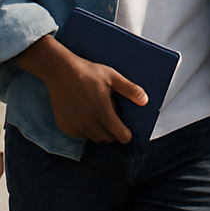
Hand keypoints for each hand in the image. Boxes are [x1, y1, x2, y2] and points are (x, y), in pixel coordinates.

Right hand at [16, 36, 146, 143]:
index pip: (117, 133)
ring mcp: (75, 126)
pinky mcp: (64, 126)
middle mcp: (88, 122)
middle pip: (106, 138)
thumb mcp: (114, 78)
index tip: (128, 135)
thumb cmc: (89, 73)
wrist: (62, 72)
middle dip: (113, 134)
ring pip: (93, 137)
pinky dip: (86, 131)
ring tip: (101, 117)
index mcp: (103, 111)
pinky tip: (88, 118)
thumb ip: (130, 90)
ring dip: (100, 132)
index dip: (125, 136)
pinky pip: (79, 135)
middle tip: (115, 123)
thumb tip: (145, 101)